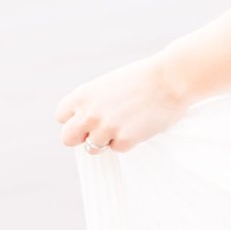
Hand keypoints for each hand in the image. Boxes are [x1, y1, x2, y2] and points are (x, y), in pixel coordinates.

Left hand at [56, 57, 188, 155]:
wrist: (169, 80)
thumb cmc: (142, 79)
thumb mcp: (107, 85)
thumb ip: (93, 103)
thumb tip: (88, 124)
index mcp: (82, 96)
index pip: (61, 117)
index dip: (74, 119)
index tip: (87, 119)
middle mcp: (89, 113)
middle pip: (67, 138)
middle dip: (81, 137)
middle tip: (97, 133)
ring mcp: (106, 128)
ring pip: (92, 148)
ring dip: (106, 141)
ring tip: (124, 126)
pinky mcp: (124, 140)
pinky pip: (118, 149)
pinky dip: (127, 142)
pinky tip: (139, 126)